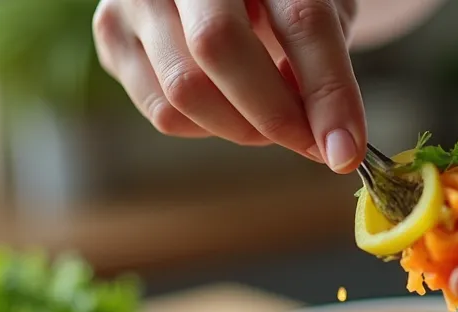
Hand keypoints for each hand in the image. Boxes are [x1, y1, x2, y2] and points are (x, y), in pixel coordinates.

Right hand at [92, 0, 363, 171]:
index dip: (328, 92)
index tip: (345, 151)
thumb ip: (324, 62)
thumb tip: (323, 137)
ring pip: (184, 90)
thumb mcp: (320, 6)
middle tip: (307, 143)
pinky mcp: (112, 31)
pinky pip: (162, 110)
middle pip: (220, 48)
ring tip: (270, 118)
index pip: (300, 20)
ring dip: (240, 128)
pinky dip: (206, 126)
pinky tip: (227, 103)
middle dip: (273, 114)